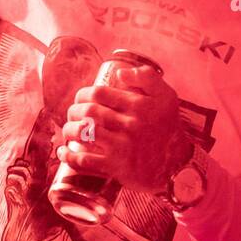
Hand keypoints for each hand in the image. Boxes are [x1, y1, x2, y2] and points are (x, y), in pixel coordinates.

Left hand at [57, 65, 190, 192]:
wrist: (176, 165)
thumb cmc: (168, 128)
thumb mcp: (166, 96)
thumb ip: (147, 77)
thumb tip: (119, 72)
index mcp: (138, 105)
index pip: (99, 93)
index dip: (82, 94)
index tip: (79, 99)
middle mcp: (129, 124)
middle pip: (88, 112)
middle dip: (72, 111)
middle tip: (71, 114)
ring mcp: (122, 147)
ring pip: (84, 134)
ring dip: (68, 131)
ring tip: (67, 130)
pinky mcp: (116, 167)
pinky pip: (86, 161)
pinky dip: (70, 157)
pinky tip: (63, 153)